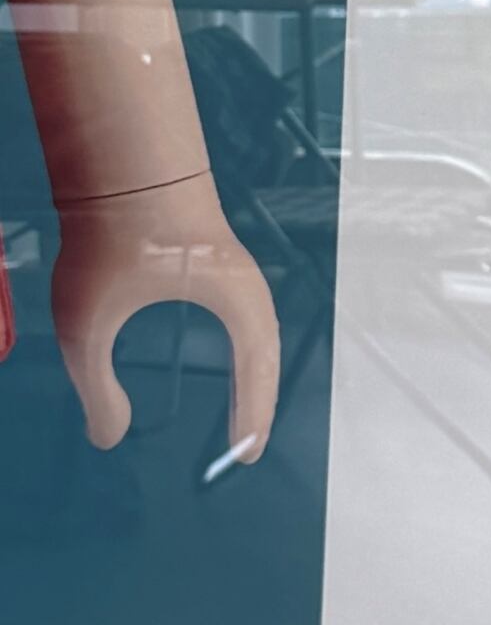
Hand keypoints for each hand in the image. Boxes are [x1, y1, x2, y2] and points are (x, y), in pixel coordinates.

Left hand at [49, 174, 281, 462]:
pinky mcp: (219, 265)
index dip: (251, 417)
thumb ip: (95, 387)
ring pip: (260, 339)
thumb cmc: (111, 238)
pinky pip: (246, 322)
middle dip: (258, 404)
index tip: (242, 457)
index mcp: (236, 303)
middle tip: (244, 448)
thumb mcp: (88, 325)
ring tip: (242, 417)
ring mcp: (237, 275)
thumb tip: (107, 437)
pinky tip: (229, 363)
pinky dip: (245, 354)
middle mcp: (248, 291)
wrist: (121, 167)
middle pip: (267, 358)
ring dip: (255, 378)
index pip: (257, 372)